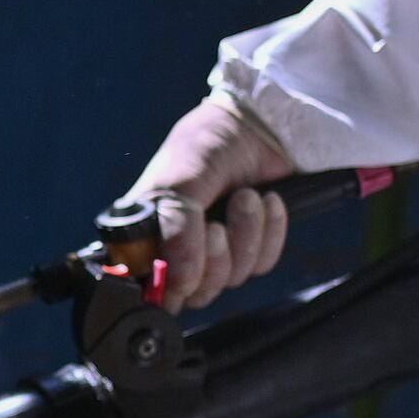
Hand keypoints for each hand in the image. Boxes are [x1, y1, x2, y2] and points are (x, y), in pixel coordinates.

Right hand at [121, 92, 296, 314]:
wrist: (260, 125)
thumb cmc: (208, 143)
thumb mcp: (181, 179)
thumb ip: (176, 229)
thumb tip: (180, 281)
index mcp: (148, 231)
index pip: (149, 283)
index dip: (168, 285)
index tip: (183, 273)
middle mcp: (178, 247)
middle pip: (195, 292)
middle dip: (213, 260)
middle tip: (217, 225)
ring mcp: (216, 249)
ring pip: (232, 278)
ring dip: (246, 236)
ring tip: (247, 196)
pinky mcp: (251, 246)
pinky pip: (263, 263)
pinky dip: (270, 233)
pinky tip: (269, 201)